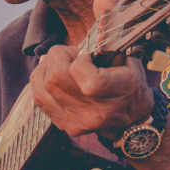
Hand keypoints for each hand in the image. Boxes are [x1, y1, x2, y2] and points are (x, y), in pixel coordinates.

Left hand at [30, 46, 152, 137]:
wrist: (131, 118)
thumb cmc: (130, 82)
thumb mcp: (129, 61)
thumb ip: (106, 49)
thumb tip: (80, 44)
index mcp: (119, 93)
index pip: (88, 80)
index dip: (80, 61)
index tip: (87, 55)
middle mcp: (96, 112)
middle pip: (56, 79)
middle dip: (58, 57)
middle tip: (70, 54)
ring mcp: (77, 121)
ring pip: (42, 87)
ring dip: (46, 67)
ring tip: (59, 62)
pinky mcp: (64, 124)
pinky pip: (39, 97)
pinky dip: (41, 80)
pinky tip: (50, 72)